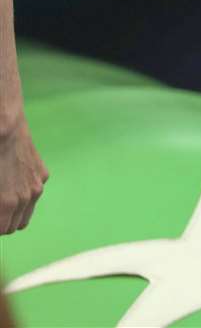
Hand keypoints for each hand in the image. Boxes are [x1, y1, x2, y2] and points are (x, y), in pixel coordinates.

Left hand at [0, 118, 47, 234]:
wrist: (4, 126)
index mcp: (7, 204)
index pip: (2, 230)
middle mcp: (25, 198)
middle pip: (13, 227)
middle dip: (2, 220)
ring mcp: (36, 184)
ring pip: (25, 213)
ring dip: (13, 212)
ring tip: (2, 198)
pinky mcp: (42, 172)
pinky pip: (33, 193)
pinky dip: (22, 193)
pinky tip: (10, 180)